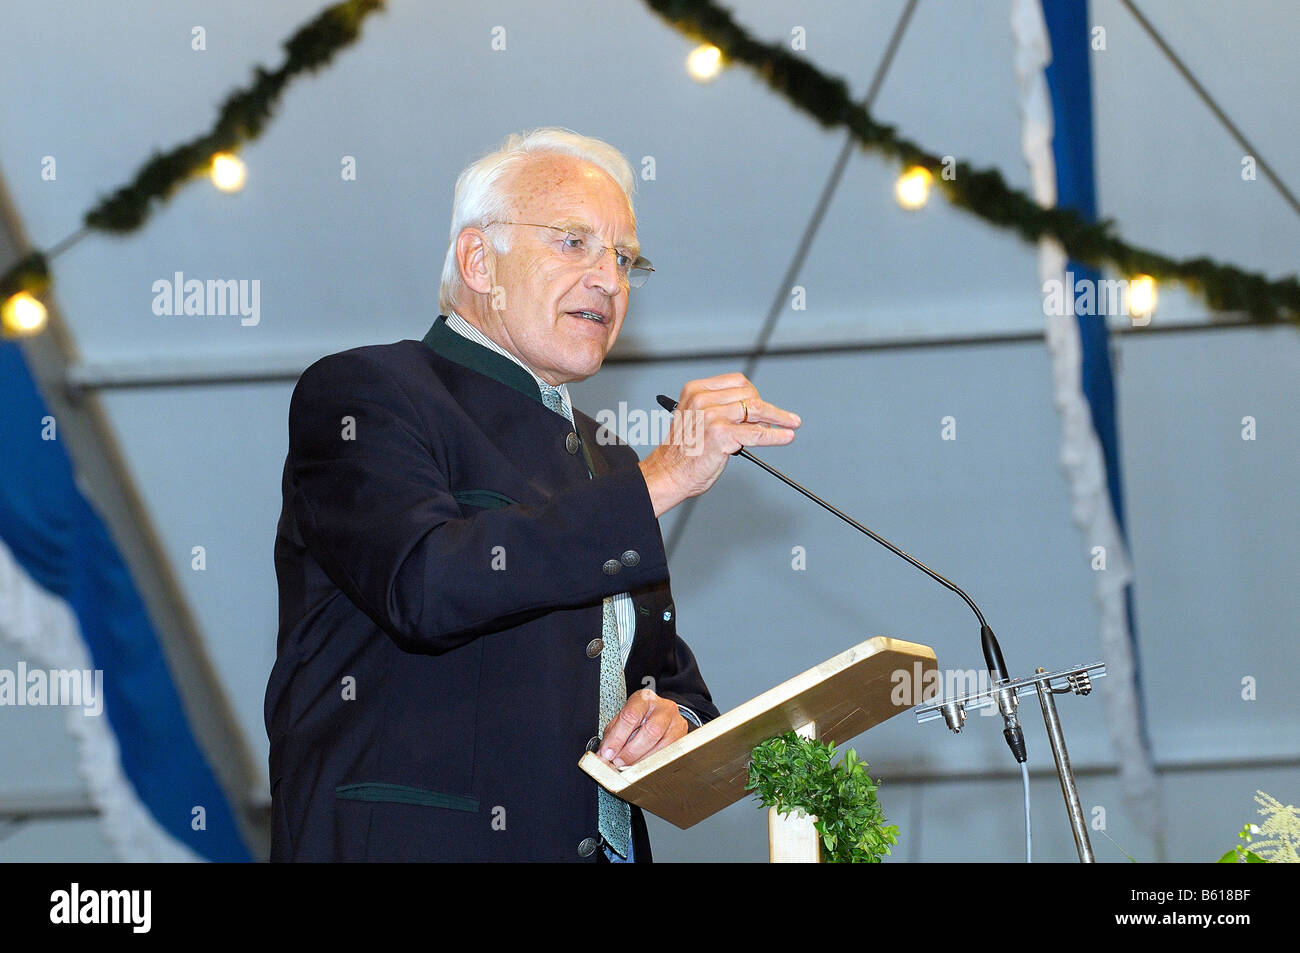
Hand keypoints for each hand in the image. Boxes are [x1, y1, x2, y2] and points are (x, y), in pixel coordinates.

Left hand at [598, 688, 688, 767]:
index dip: (617, 737)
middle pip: (650, 731)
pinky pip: (668, 755)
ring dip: (642, 761)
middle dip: (631, 752)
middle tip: (618, 763)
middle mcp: (664, 708)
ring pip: (662, 746)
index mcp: (644, 699)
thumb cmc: (640, 717)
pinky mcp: (682, 738)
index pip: (630, 716)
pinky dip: (652, 764)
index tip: (607, 753)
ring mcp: (676, 723)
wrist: (663, 715)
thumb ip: (613, 734)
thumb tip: (604, 754)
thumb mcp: (624, 718)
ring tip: (628, 767)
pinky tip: (641, 768)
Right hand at [637, 373, 800, 516]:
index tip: (765, 404)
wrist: (667, 474)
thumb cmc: (682, 452)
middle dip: (766, 407)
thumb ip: (720, 409)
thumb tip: (756, 413)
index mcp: (695, 391)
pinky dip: (776, 435)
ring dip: (778, 418)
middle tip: (778, 420)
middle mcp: (702, 400)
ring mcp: (711, 416)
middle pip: (749, 394)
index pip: (737, 382)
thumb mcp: (696, 419)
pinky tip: (786, 436)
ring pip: (756, 410)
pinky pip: (757, 433)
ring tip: (790, 424)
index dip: (755, 393)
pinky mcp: (720, 435)